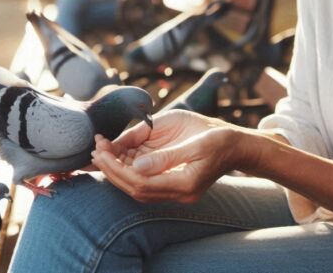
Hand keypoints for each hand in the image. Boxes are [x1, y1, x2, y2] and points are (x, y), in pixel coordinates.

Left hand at [91, 110, 250, 202]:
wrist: (237, 145)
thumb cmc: (220, 139)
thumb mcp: (196, 142)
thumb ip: (167, 156)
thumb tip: (136, 164)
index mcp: (185, 184)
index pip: (141, 183)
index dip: (117, 169)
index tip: (101, 150)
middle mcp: (178, 193)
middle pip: (135, 189)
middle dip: (111, 170)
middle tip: (94, 151)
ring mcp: (175, 190)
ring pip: (137, 187)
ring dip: (116, 171)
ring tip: (99, 151)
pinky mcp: (172, 182)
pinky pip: (144, 181)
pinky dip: (127, 169)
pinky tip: (116, 154)